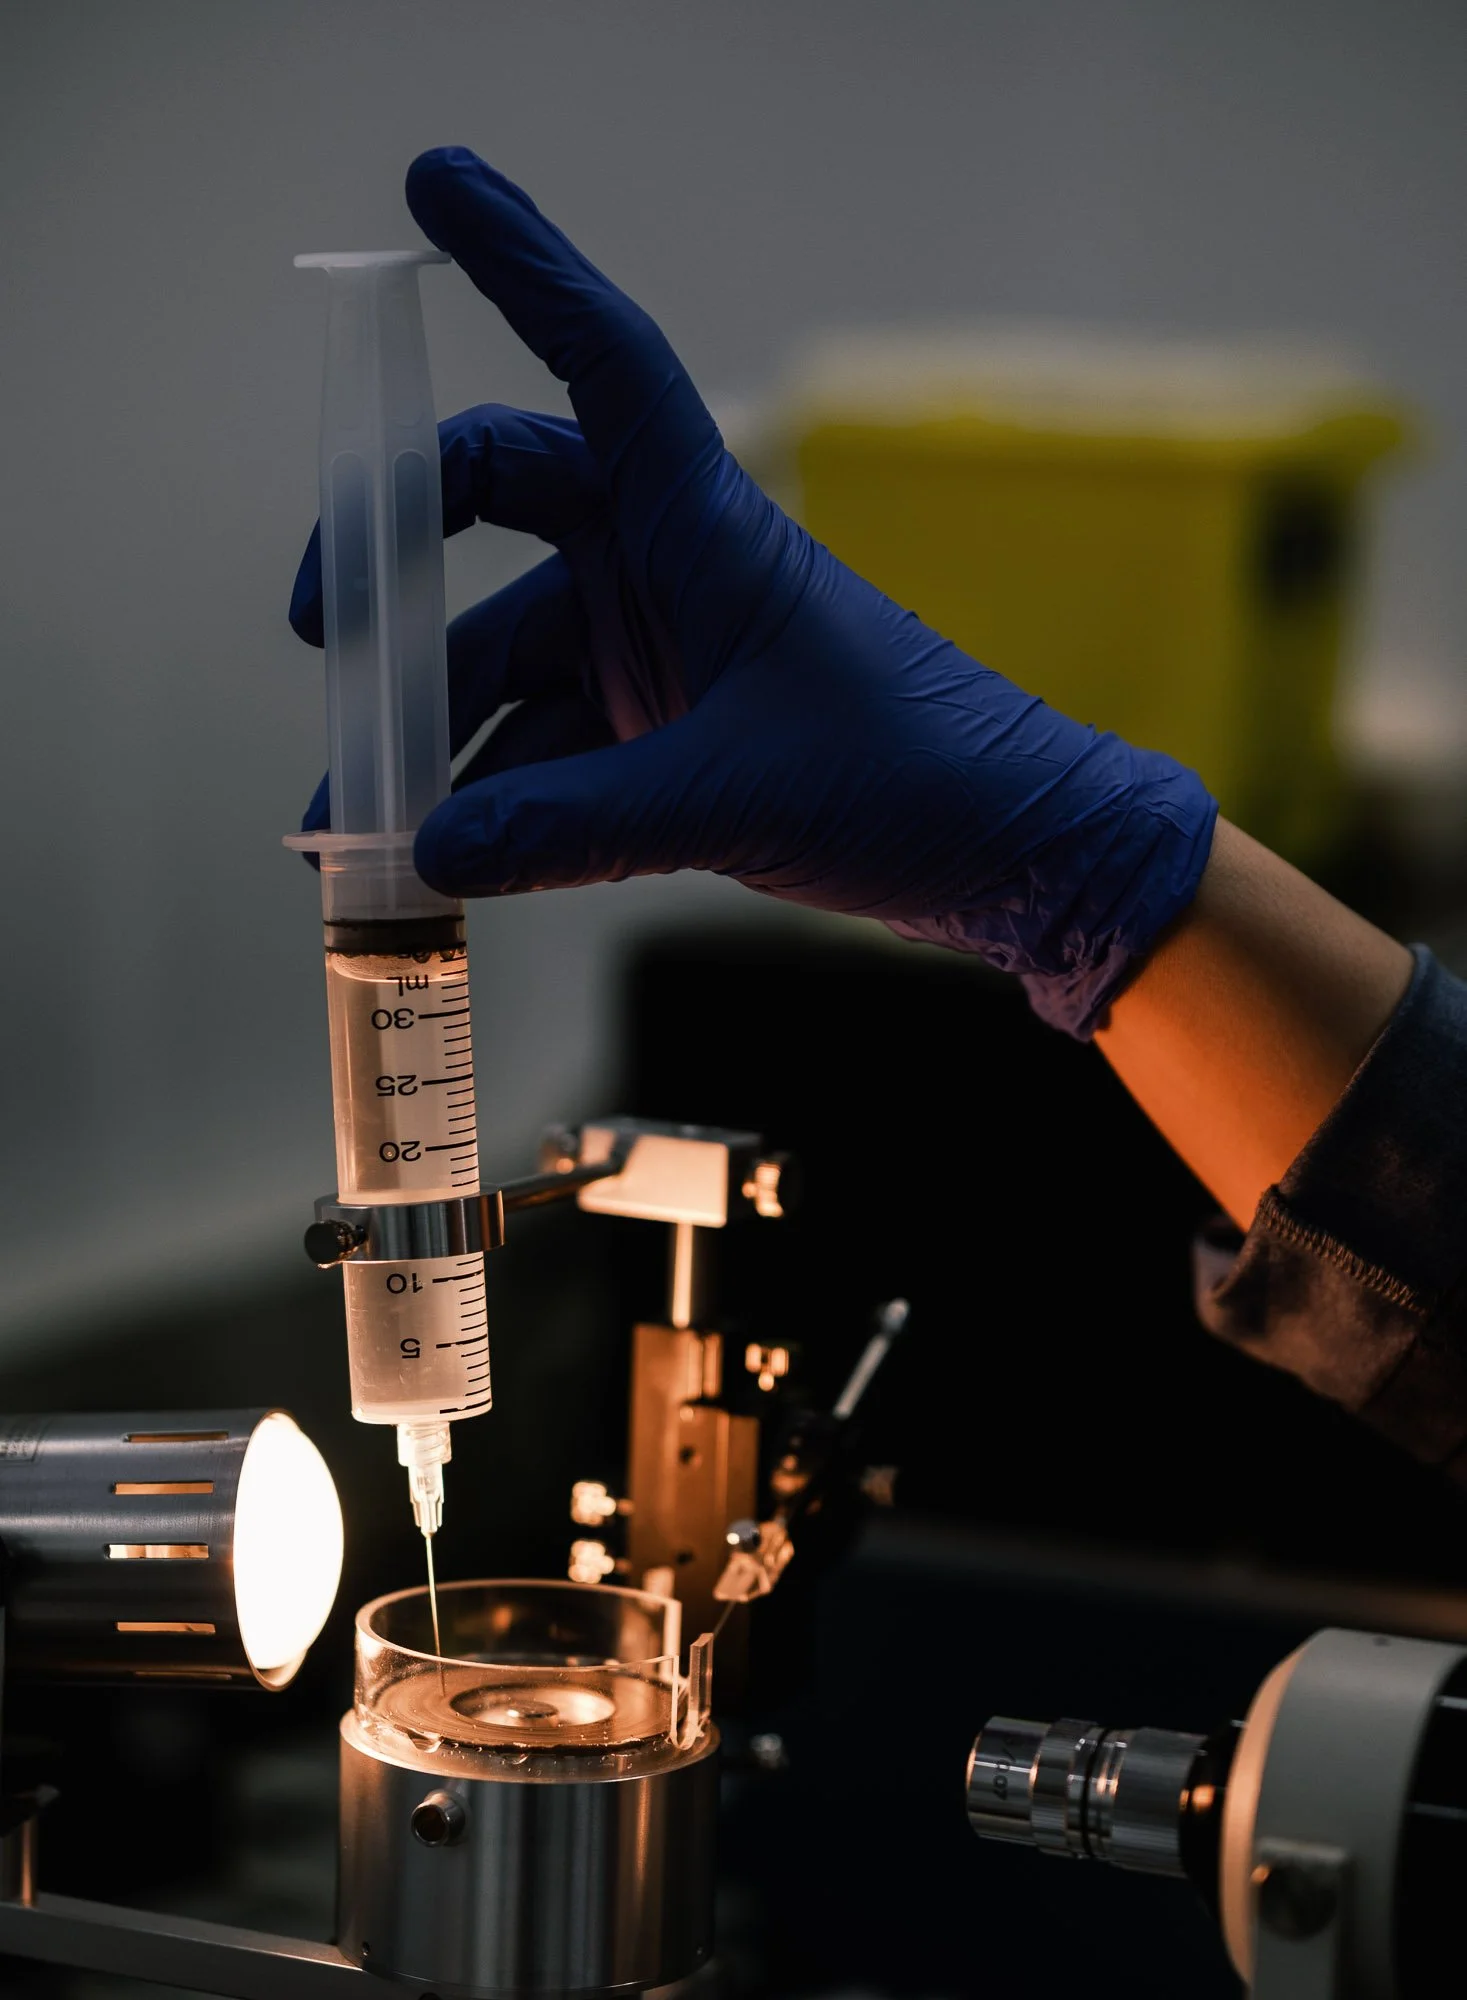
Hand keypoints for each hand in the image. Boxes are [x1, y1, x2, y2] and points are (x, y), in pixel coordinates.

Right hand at [291, 147, 1214, 1037]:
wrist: (1010, 851)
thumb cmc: (911, 777)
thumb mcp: (729, 796)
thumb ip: (570, 825)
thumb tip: (432, 850)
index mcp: (702, 523)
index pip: (599, 356)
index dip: (518, 263)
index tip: (434, 180)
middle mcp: (669, 565)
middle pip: (496, 508)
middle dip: (395, 566)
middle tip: (320, 631)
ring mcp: (664, 650)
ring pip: (509, 659)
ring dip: (432, 735)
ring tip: (356, 824)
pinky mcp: (670, 732)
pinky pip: (552, 748)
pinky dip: (498, 800)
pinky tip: (443, 861)